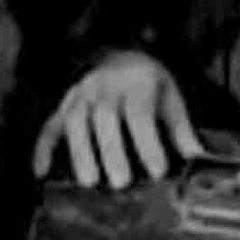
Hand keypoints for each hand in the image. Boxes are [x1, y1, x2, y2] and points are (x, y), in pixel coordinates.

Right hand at [31, 50, 203, 188]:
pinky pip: (49, 125)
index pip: (140, 113)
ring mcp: (80, 95)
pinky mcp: (63, 106)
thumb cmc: (147, 85)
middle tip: (120, 182)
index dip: (148, 142)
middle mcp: (104, 87)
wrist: (121, 57)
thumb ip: (182, 131)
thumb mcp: (170, 99)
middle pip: (104, 117)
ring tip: (89, 181)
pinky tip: (41, 171)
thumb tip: (198, 160)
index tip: (158, 171)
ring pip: (74, 120)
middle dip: (111, 150)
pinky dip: (43, 148)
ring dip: (80, 151)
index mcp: (136, 83)